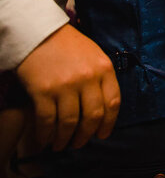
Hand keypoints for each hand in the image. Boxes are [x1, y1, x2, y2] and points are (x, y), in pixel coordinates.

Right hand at [16, 25, 119, 150]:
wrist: (39, 33)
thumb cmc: (68, 45)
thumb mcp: (94, 55)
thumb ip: (101, 78)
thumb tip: (102, 108)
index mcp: (104, 68)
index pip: (113, 102)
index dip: (109, 123)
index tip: (103, 134)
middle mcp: (87, 78)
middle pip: (93, 116)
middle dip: (86, 135)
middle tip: (80, 143)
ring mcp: (65, 85)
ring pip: (70, 122)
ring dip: (65, 139)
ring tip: (61, 145)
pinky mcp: (43, 91)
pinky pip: (47, 120)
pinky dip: (46, 134)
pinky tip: (45, 140)